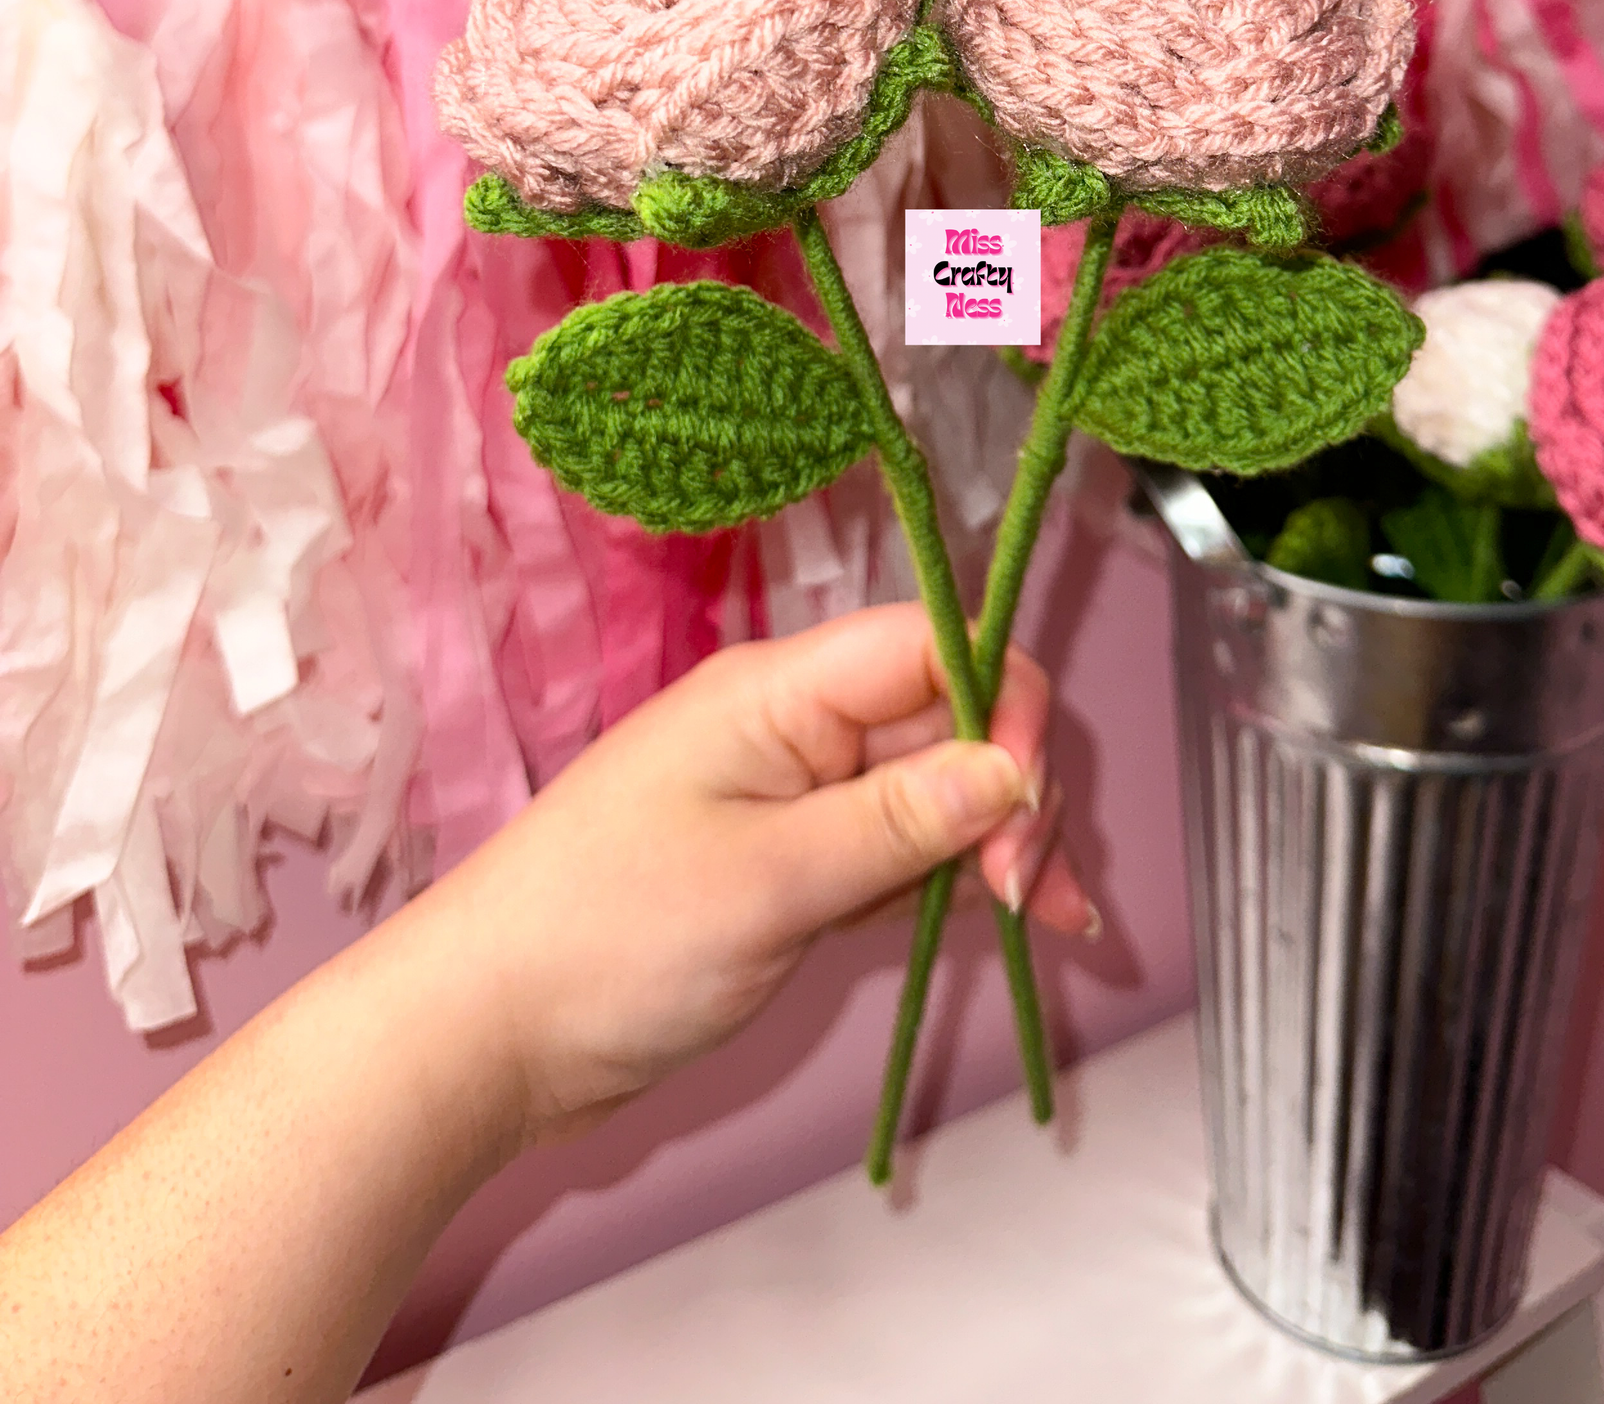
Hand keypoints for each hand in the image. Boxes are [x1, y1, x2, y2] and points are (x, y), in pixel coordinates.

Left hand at [417, 606, 1096, 1149]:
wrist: (481, 1035)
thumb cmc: (601, 942)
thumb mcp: (767, 882)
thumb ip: (897, 820)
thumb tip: (1011, 767)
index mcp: (778, 692)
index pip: (933, 643)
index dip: (1005, 705)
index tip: (1024, 809)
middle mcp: (793, 726)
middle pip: (948, 715)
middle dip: (1012, 789)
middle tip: (1028, 894)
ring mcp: (791, 795)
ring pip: (933, 787)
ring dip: (998, 841)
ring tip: (1048, 921)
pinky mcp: (789, 864)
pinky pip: (896, 848)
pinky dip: (954, 880)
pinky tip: (1011, 921)